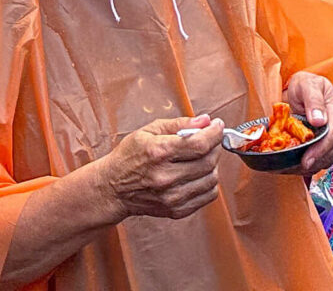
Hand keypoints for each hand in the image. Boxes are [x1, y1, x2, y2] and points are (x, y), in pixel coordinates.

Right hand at [97, 116, 225, 220]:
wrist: (113, 188)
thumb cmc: (129, 157)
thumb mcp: (149, 130)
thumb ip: (180, 124)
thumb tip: (205, 121)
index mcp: (159, 153)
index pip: (200, 144)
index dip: (215, 133)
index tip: (218, 125)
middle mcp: (166, 177)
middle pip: (208, 161)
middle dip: (215, 146)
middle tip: (210, 139)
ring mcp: (172, 197)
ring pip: (211, 180)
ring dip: (212, 165)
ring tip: (202, 157)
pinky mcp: (176, 211)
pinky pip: (207, 196)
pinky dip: (208, 182)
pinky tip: (198, 173)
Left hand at [282, 71, 332, 175]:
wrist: (305, 90)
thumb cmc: (306, 86)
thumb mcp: (306, 85)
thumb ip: (313, 100)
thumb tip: (319, 120)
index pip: (332, 136)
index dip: (319, 151)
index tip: (305, 161)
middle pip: (331, 152)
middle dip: (312, 162)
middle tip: (291, 168)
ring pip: (328, 160)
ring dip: (310, 167)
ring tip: (290, 168)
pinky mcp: (331, 147)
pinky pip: (323, 162)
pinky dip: (310, 167)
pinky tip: (296, 167)